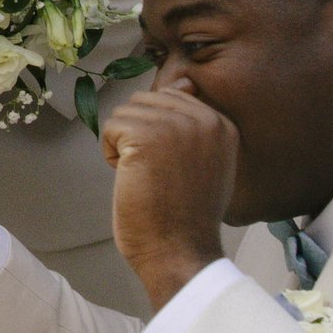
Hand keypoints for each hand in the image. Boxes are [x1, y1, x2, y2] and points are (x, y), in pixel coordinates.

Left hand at [99, 78, 234, 307]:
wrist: (180, 252)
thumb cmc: (185, 216)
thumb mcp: (206, 163)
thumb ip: (195, 124)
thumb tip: (184, 80)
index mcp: (222, 124)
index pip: (173, 98)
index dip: (158, 133)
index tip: (171, 169)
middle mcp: (204, 118)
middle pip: (146, 102)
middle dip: (139, 137)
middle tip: (157, 175)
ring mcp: (176, 125)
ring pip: (126, 113)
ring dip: (125, 146)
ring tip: (147, 178)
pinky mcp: (147, 136)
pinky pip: (110, 128)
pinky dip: (111, 156)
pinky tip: (133, 180)